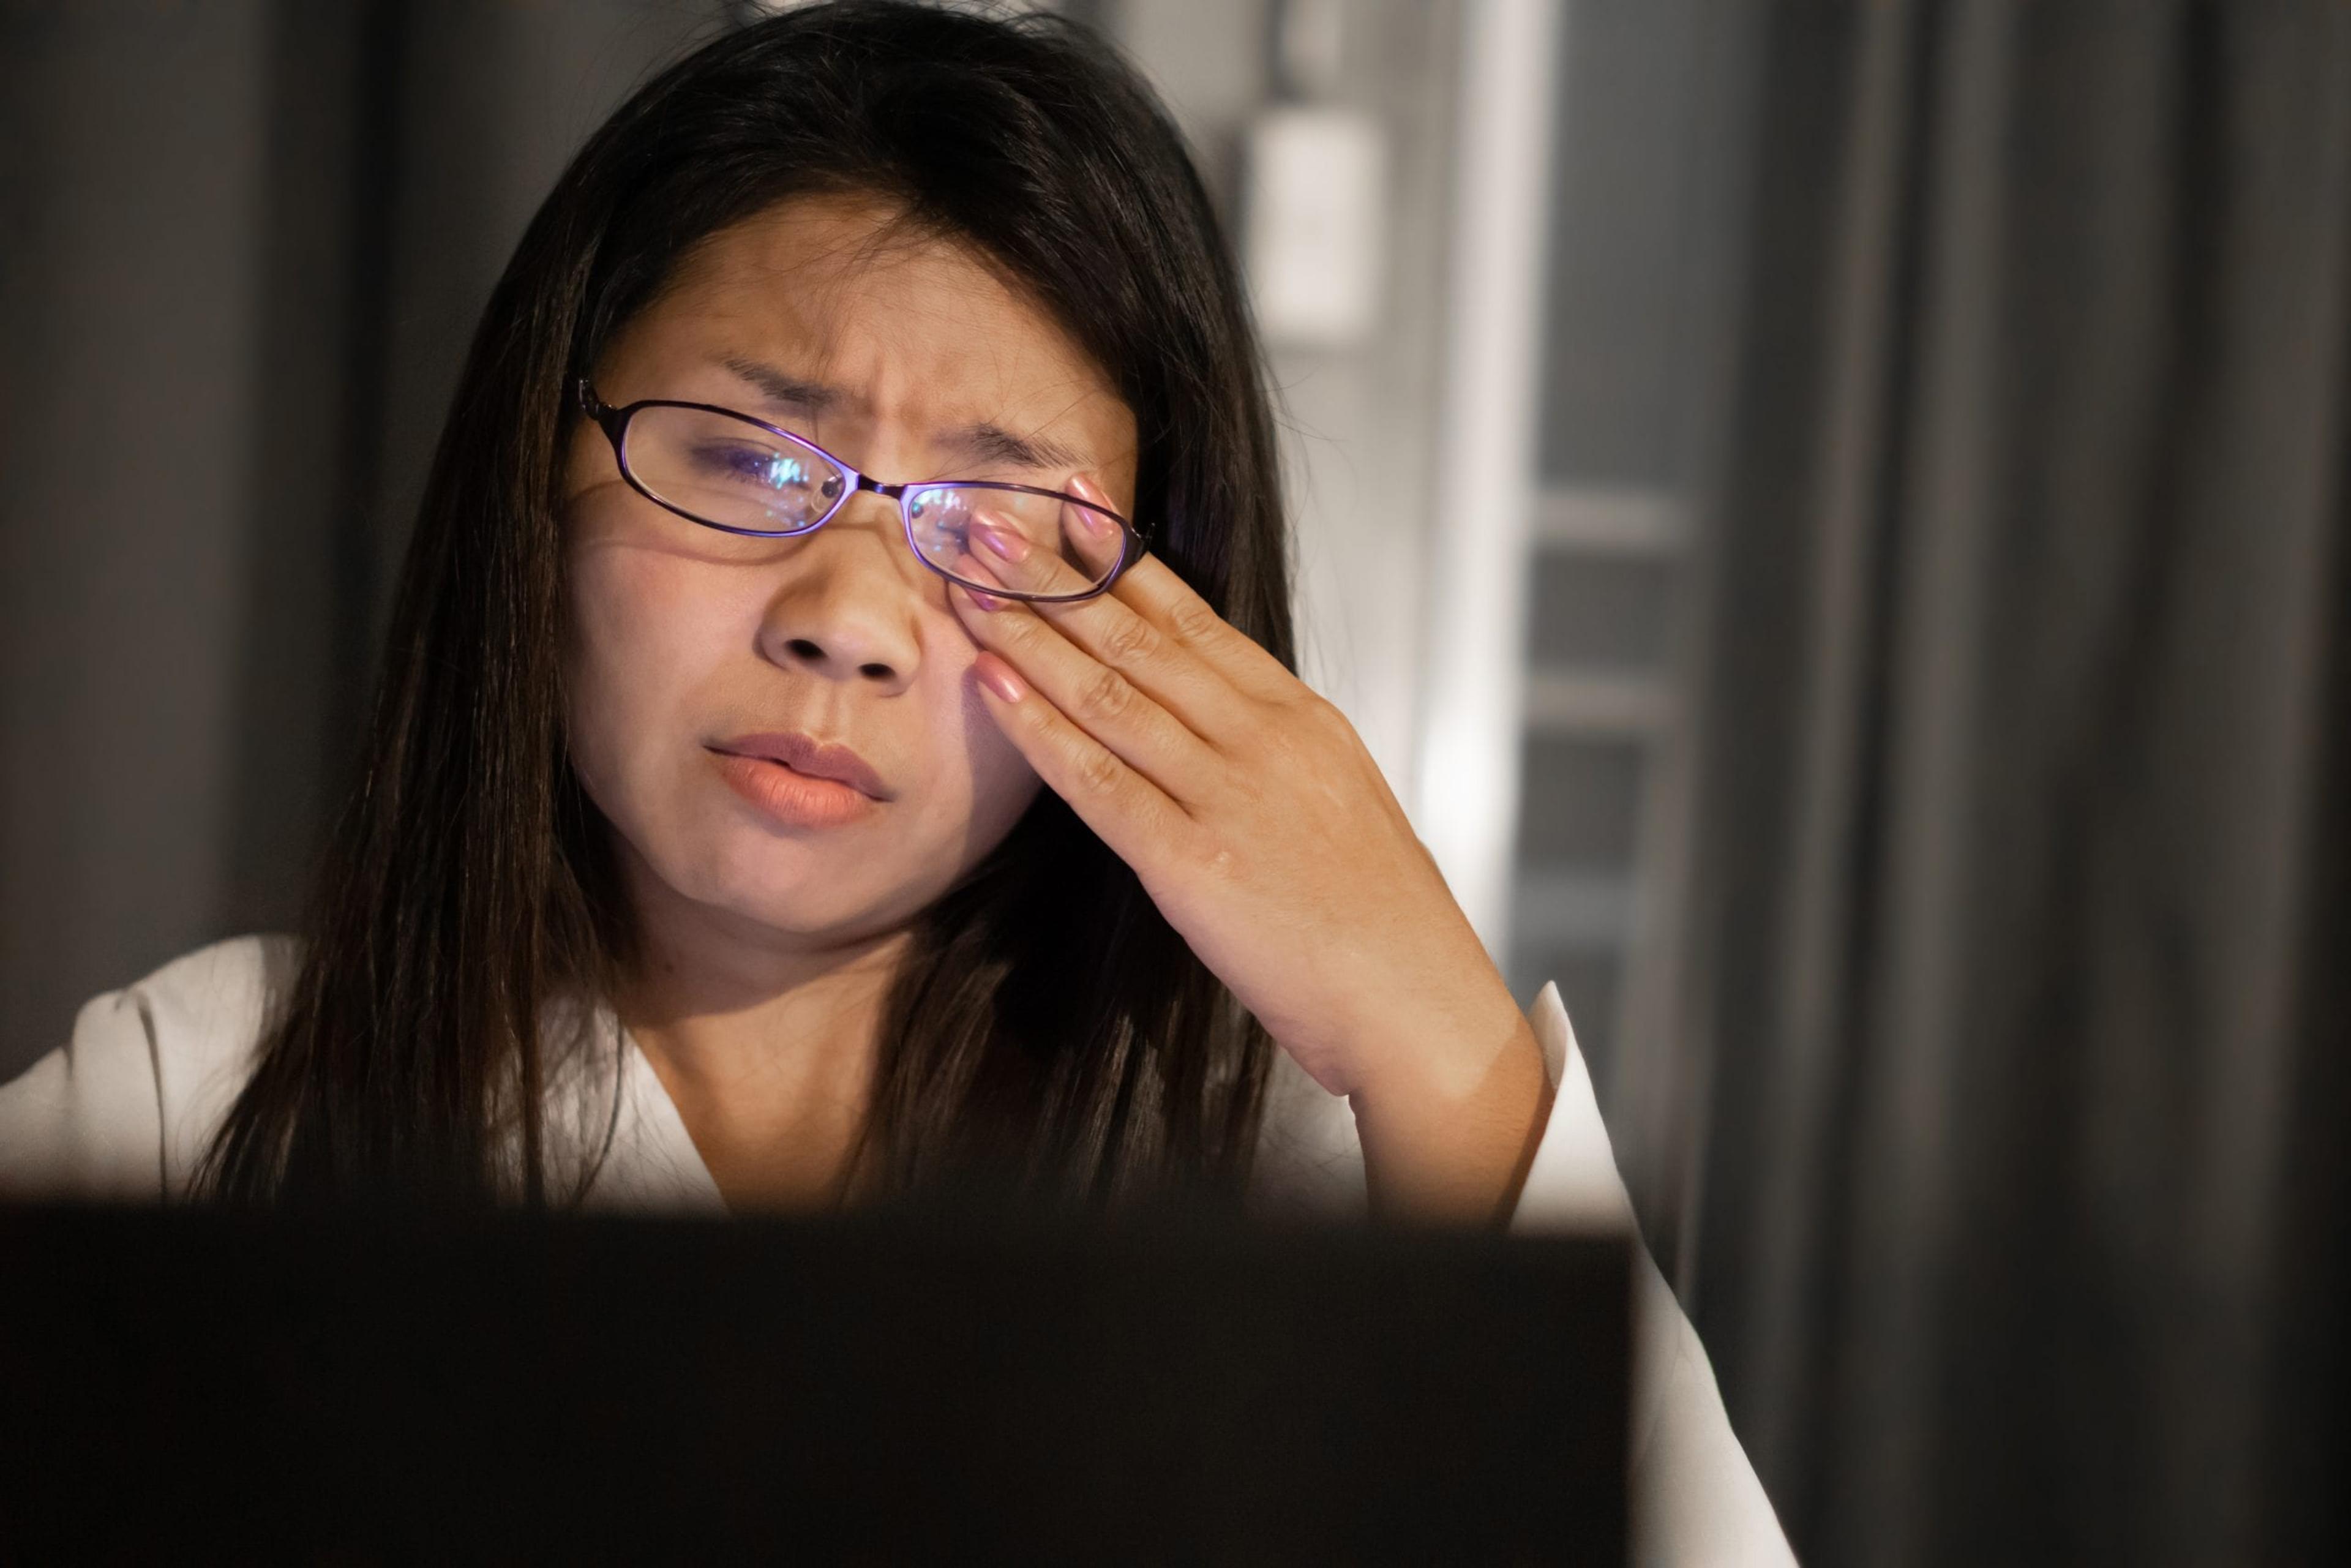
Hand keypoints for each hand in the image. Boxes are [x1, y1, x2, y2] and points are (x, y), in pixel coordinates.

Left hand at [948, 480, 1551, 1217]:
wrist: (1417, 1005)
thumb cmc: (1376, 919)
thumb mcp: (1336, 797)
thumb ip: (1268, 747)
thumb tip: (1203, 709)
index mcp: (1299, 716)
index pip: (1193, 617)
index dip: (1119, 557)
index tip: (1064, 500)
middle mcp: (1264, 739)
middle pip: (1139, 637)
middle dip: (1052, 574)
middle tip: (983, 519)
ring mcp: (1230, 798)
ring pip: (1109, 694)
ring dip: (1029, 633)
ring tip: (965, 582)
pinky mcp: (1195, 866)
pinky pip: (1099, 783)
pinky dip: (1039, 728)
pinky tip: (992, 683)